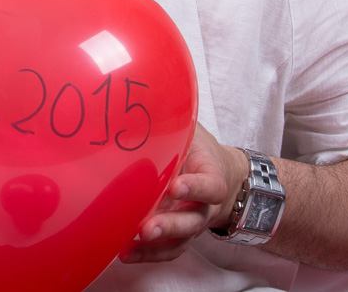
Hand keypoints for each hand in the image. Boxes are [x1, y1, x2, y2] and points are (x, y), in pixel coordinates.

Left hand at [119, 121, 242, 263]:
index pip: (210, 186)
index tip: (175, 186)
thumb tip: (144, 92)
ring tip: (131, 244)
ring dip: (156, 245)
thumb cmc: (200, 149)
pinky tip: (125, 252)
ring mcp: (192, 223)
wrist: (222, 175)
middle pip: (192, 221)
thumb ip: (175, 121)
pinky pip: (168, 251)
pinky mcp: (180, 235)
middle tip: (147, 228)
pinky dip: (148, 255)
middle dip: (170, 225)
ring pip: (180, 241)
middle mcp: (204, 206)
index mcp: (212, 177)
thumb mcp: (193, 131)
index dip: (195, 188)